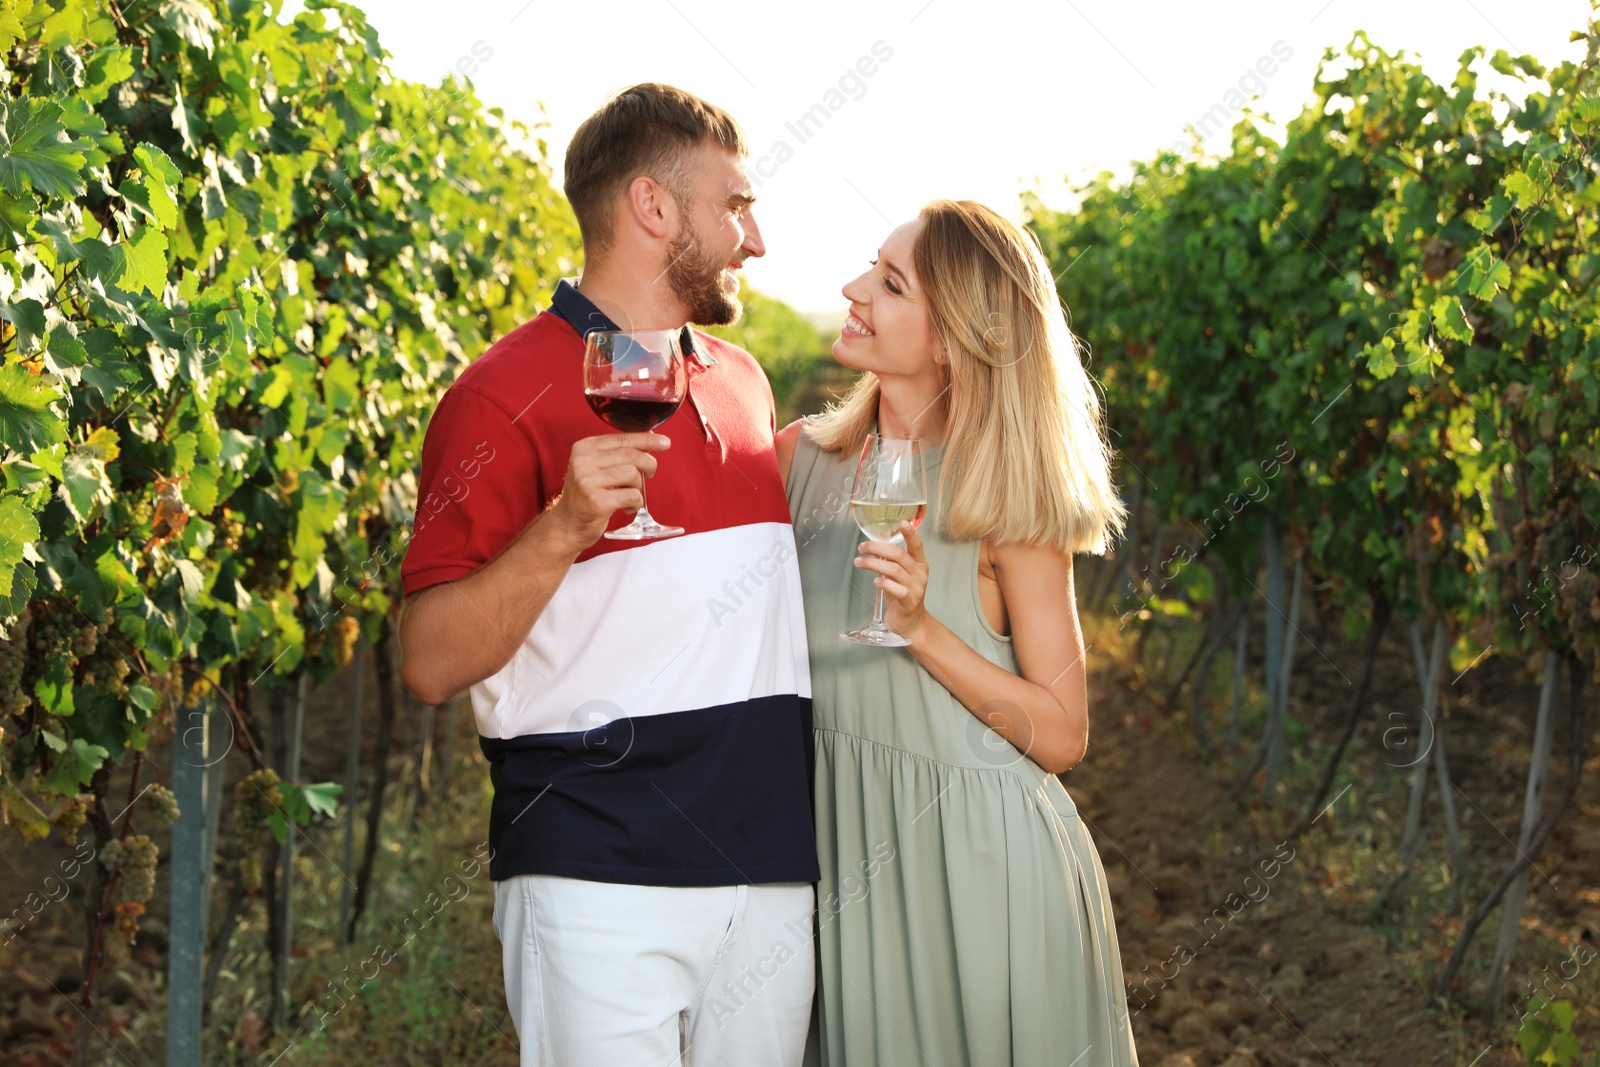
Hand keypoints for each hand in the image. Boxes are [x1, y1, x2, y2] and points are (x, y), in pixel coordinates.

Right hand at [548, 433, 670, 547]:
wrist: (568, 524)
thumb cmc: (588, 494)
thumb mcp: (596, 467)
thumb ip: (618, 453)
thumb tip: (651, 439)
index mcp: (584, 448)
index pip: (622, 438)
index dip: (647, 439)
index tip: (664, 442)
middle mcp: (583, 461)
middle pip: (632, 455)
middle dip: (648, 464)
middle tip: (649, 474)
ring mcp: (588, 481)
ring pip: (633, 475)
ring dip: (638, 487)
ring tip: (628, 495)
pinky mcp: (597, 502)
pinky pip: (633, 496)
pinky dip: (636, 503)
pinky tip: (627, 507)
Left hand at [855, 520, 930, 641]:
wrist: (911, 622)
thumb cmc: (903, 594)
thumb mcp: (900, 574)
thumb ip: (892, 561)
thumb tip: (873, 546)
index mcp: (919, 563)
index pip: (917, 545)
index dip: (910, 533)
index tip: (902, 523)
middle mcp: (920, 573)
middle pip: (899, 555)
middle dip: (877, 548)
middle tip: (862, 547)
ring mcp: (916, 588)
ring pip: (894, 570)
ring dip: (874, 564)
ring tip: (859, 562)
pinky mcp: (909, 601)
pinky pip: (897, 589)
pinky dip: (885, 583)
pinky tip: (875, 581)